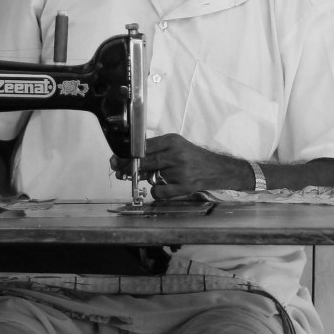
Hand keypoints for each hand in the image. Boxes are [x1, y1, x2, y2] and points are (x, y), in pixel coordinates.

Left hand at [111, 134, 250, 198]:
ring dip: (148, 180)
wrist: (216, 169)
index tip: (117, 160)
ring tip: (158, 177)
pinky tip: (165, 187)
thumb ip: (155, 150)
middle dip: (128, 168)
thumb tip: (128, 159)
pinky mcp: (184, 186)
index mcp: (172, 141)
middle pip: (143, 162)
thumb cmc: (193, 157)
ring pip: (150, 178)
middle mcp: (176, 154)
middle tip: (120, 172)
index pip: (143, 147)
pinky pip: (159, 192)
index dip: (127, 155)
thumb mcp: (175, 146)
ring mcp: (180, 171)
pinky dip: (158, 192)